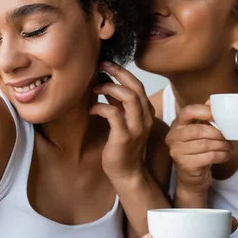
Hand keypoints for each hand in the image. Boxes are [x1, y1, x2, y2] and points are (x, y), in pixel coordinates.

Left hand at [90, 61, 154, 180]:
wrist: (126, 172)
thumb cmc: (121, 146)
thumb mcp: (123, 120)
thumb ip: (118, 103)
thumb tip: (105, 80)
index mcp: (146, 112)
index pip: (137, 84)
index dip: (122, 72)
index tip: (107, 64)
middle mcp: (145, 117)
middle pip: (135, 86)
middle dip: (117, 73)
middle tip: (101, 66)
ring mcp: (136, 127)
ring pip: (129, 97)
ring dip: (109, 89)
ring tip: (95, 89)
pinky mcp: (124, 137)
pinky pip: (114, 114)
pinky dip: (101, 107)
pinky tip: (92, 110)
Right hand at [166, 103, 232, 191]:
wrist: (190, 176)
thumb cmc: (196, 150)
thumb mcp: (198, 131)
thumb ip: (204, 116)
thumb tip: (212, 101)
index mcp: (176, 125)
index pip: (187, 112)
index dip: (203, 111)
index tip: (216, 115)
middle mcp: (173, 137)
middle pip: (198, 130)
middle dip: (217, 132)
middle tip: (228, 135)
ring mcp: (177, 152)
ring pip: (206, 144)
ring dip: (222, 145)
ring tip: (229, 146)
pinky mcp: (186, 165)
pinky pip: (209, 157)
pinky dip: (222, 155)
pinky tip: (225, 155)